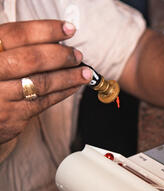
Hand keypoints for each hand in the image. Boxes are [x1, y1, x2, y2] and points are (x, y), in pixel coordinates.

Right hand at [0, 20, 92, 144]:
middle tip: (77, 55)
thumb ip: (14, 48)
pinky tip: (74, 86)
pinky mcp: (11, 116)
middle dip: (60, 56)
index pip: (16, 35)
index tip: (67, 29)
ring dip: (68, 77)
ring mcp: (0, 97)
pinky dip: (62, 93)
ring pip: (41, 83)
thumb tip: (53, 40)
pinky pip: (43, 102)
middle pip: (31, 60)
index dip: (45, 31)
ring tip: (84, 73)